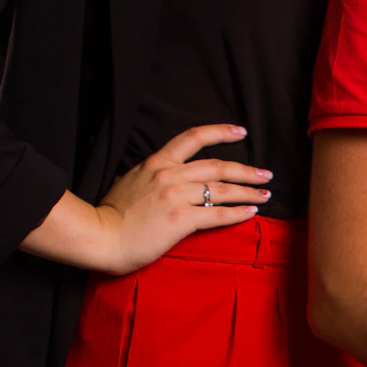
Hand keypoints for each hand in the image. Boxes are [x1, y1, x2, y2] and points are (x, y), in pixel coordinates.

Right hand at [90, 124, 268, 273]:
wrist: (100, 236)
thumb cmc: (112, 214)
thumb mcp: (129, 182)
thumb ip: (147, 175)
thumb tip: (153, 174)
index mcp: (157, 162)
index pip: (193, 137)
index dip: (220, 132)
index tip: (241, 131)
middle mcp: (169, 174)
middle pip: (218, 166)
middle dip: (246, 170)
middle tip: (266, 174)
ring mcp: (175, 197)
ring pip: (221, 190)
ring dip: (248, 192)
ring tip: (265, 195)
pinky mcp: (180, 220)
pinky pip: (216, 215)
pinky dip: (237, 213)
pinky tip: (251, 213)